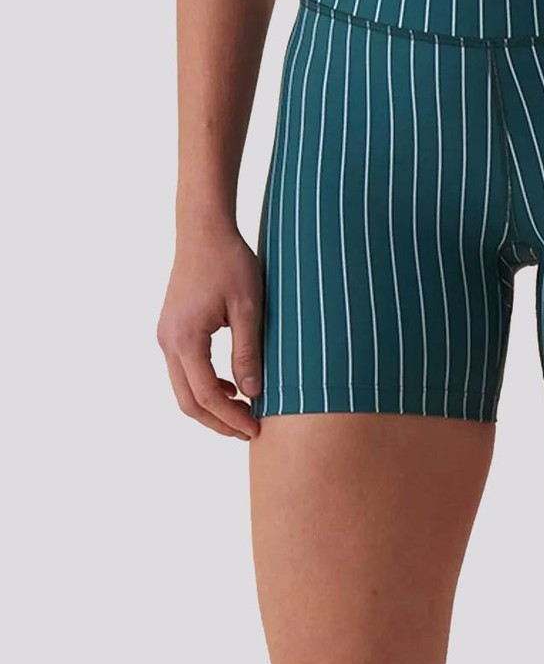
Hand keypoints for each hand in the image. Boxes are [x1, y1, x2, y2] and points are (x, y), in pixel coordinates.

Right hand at [157, 228, 262, 439]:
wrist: (204, 231)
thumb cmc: (231, 263)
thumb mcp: (248, 308)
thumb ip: (248, 352)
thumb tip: (252, 394)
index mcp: (185, 339)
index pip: (207, 395)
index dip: (232, 418)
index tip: (257, 429)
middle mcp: (167, 342)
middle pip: (188, 401)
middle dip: (218, 422)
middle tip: (250, 432)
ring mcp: (166, 336)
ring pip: (183, 389)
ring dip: (211, 407)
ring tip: (244, 415)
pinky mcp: (171, 330)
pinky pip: (183, 371)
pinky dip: (205, 386)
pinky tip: (232, 387)